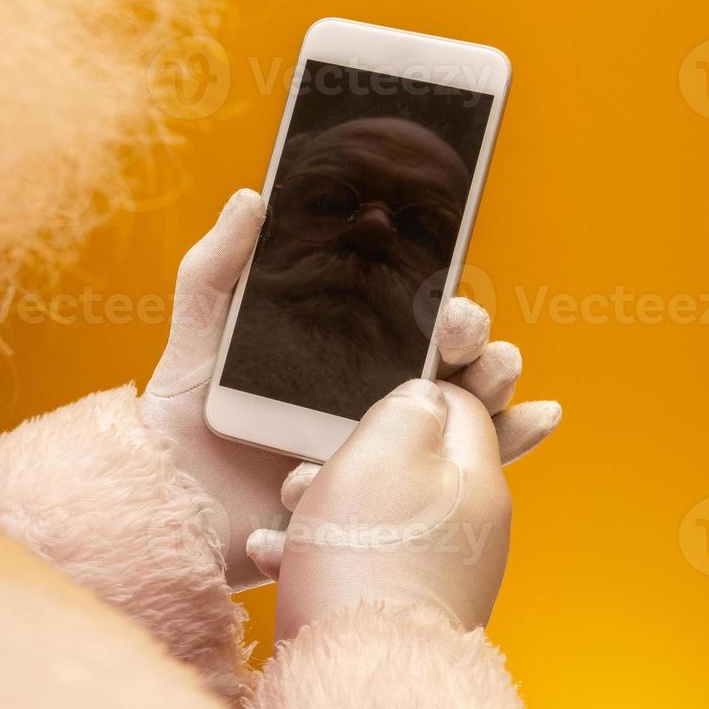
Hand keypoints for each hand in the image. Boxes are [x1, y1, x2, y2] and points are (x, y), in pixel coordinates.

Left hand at [138, 188, 558, 589]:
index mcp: (345, 362)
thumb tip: (252, 197)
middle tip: (471, 341)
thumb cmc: (181, 422)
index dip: (447, 311)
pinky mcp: (385, 511)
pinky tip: (542, 423)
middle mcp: (374, 407)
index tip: (452, 300)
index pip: (414, 328)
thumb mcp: (198, 338)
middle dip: (480, 352)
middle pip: (452, 374)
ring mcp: (386, 461)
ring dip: (498, 401)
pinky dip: (509, 456)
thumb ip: (216, 270)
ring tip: (507, 384)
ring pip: (465, 426)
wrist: (166, 508)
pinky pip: (453, 492)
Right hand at [261, 380, 512, 640]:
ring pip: (373, 513)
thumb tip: (426, 395)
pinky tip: (273, 558)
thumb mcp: (384, 451)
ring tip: (281, 518)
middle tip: (301, 472)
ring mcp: (438, 570)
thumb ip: (408, 408)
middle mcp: (469, 526)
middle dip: (346, 459)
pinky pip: (357, 560)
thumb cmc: (370, 555)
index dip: (407, 390)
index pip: (461, 404)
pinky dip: (315, 553)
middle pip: (407, 462)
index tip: (357, 395)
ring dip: (319, 507)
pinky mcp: (401, 607)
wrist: (364, 678)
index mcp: (478, 478)